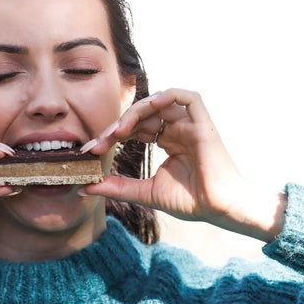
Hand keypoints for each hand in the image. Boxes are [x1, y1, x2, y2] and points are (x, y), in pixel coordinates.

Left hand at [80, 89, 286, 241]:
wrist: (218, 208)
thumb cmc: (190, 201)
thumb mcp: (147, 192)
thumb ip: (118, 187)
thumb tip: (85, 188)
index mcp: (168, 142)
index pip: (134, 129)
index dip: (111, 136)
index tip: (90, 151)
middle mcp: (178, 129)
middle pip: (141, 115)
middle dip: (116, 127)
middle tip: (96, 144)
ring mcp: (190, 124)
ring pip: (158, 103)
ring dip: (134, 113)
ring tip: (117, 132)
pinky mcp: (203, 123)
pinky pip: (187, 97)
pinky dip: (167, 96)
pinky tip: (149, 106)